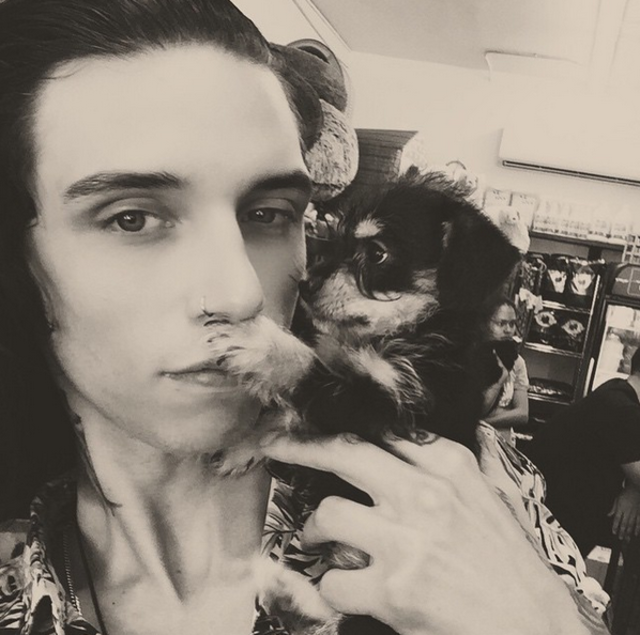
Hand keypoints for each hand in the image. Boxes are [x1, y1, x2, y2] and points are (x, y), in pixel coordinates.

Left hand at [262, 434, 603, 634]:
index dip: (338, 427)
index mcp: (448, 467)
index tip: (312, 426)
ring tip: (319, 538)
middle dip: (300, 445)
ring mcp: (406, 540)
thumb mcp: (487, 498)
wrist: (535, 628)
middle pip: (344, 452)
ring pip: (328, 513)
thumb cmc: (510, 566)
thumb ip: (445, 466)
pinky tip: (345, 590)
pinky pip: (333, 579)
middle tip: (275, 445)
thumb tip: (404, 442)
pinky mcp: (393, 590)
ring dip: (314, 529)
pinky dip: (331, 587)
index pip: (380, 430)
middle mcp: (424, 494)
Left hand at [609, 485, 639, 542]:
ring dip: (629, 532)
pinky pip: (639, 522)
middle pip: (624, 524)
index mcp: (621, 508)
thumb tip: (608, 515)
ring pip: (631, 525)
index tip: (614, 532)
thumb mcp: (617, 500)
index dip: (615, 526)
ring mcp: (634, 513)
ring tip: (627, 539)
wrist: (635, 489)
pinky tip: (636, 534)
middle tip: (620, 539)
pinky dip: (637, 529)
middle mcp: (628, 512)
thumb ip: (613, 508)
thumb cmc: (625, 494)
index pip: (617, 519)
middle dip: (622, 532)